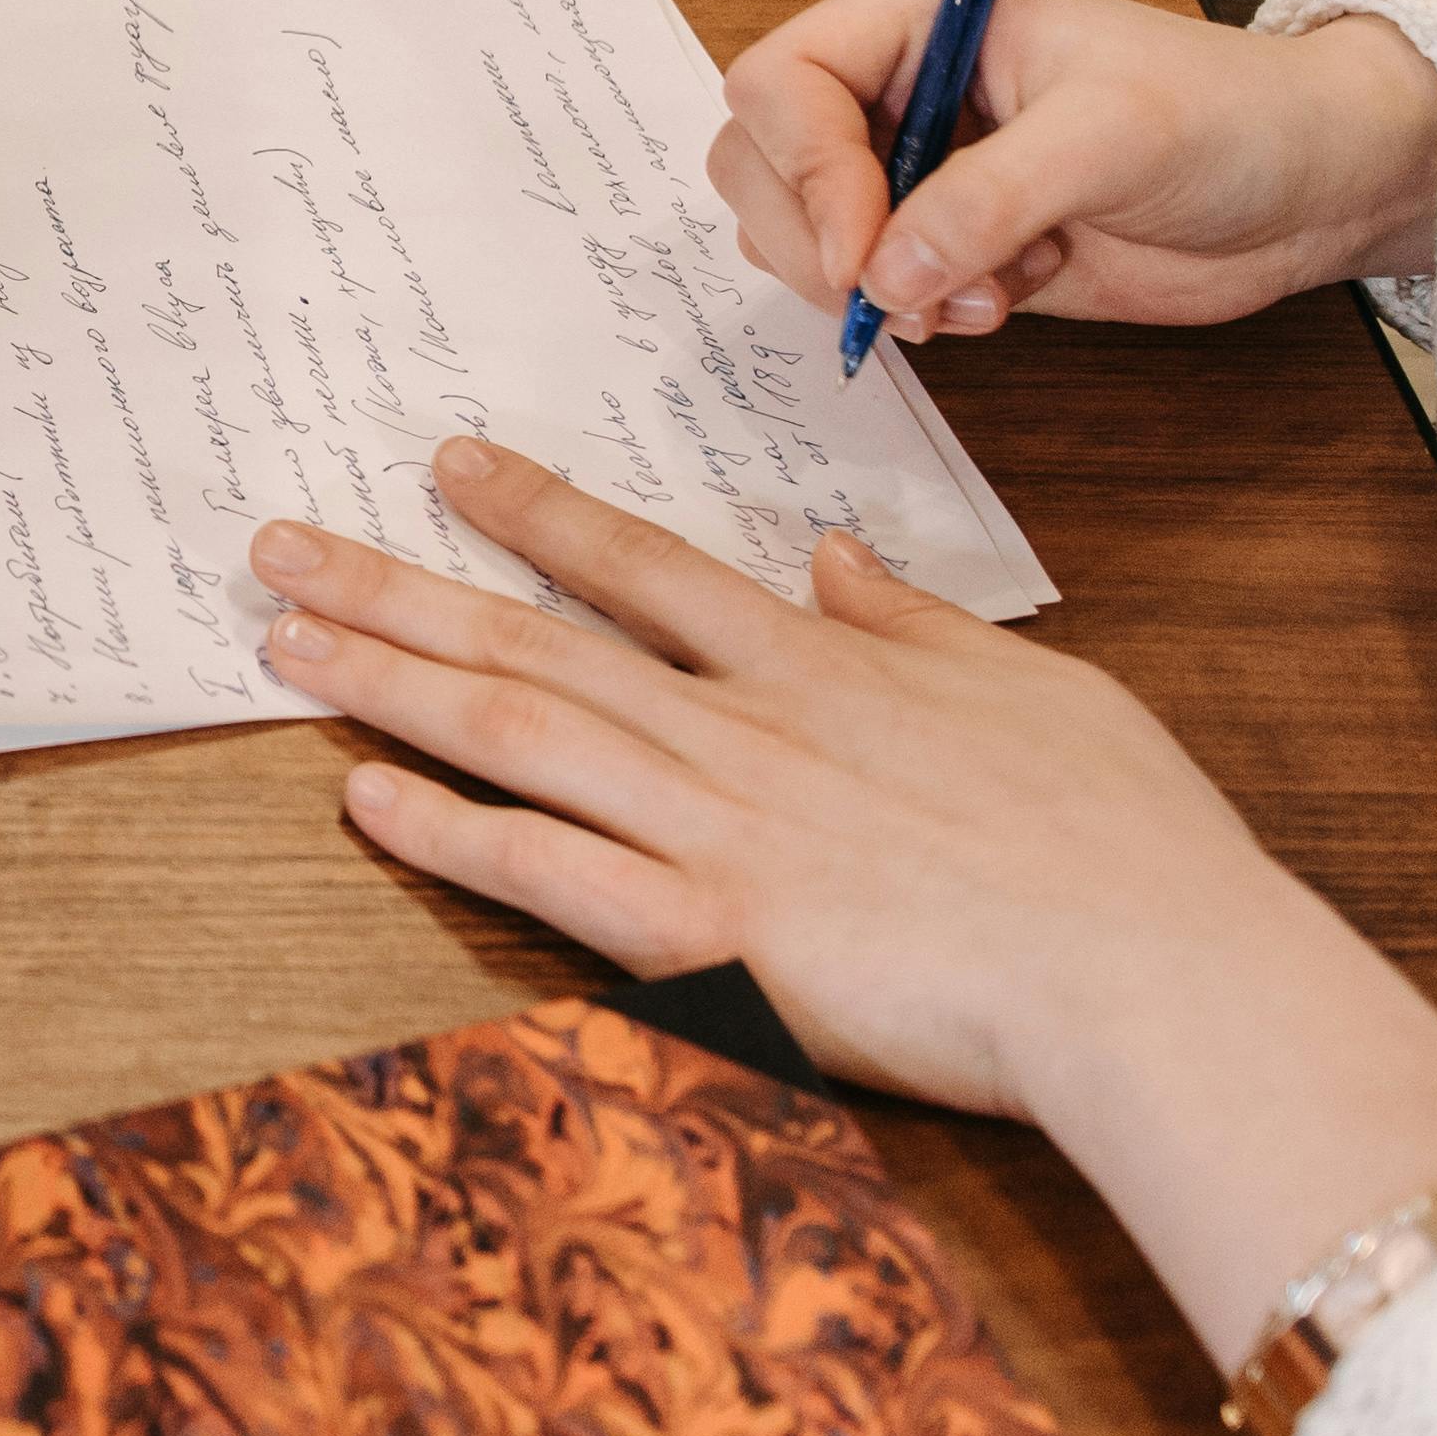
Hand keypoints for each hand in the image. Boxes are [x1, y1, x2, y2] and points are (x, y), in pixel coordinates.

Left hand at [250, 437, 1436, 1363]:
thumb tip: (838, 560)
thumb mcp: (1034, 692)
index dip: (537, 511)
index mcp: (824, 670)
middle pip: (539, 640)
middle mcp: (748, 731)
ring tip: (283, 639)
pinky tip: (364, 800)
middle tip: (278, 542)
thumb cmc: (1127, 847)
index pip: (646, 566)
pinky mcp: (723, 937)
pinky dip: (453, 833)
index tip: (448, 463)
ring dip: (391, 683)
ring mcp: (724, 829)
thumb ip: (917, 625)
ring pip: (520, 733)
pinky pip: (556, 874)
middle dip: (399, 584)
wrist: (1158, 971)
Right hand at [711, 0, 1436, 344]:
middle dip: (819, 243)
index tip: (867, 254)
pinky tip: (996, 305)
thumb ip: (988, 200)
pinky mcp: (941, 238)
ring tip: (976, 302)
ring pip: (796, 233)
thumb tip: (884, 275)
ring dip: (868, 289)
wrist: (1306, 188)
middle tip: (904, 298)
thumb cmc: (1226, 117)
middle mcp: (896, 83)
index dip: (804, 173)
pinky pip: (865, 287)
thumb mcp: (1109, 138)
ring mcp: (914, 164)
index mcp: (918, 13)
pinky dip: (911, 314)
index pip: (782, 81)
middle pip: (761, 162)